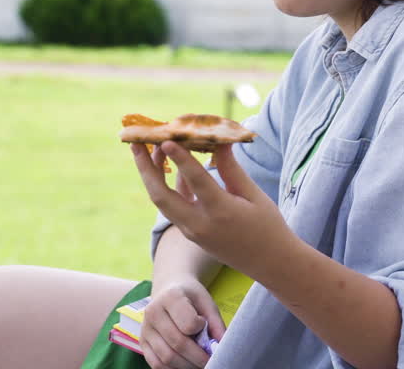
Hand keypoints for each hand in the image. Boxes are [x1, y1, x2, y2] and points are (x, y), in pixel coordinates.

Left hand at [131, 142, 294, 281]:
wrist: (268, 263)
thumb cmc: (267, 225)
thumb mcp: (253, 195)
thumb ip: (231, 169)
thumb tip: (218, 142)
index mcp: (221, 212)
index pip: (195, 181)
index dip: (180, 158)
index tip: (167, 139)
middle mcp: (199, 224)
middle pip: (161, 195)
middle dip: (145, 168)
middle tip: (135, 143)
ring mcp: (191, 231)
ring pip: (162, 202)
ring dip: (152, 176)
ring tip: (149, 150)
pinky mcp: (190, 234)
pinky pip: (173, 207)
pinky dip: (168, 186)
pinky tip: (170, 168)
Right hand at [140, 278, 221, 368]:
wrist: (169, 289)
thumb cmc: (190, 297)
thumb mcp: (206, 302)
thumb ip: (215, 323)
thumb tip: (223, 346)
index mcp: (171, 297)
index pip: (188, 323)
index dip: (201, 331)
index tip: (206, 329)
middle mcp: (153, 313)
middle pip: (177, 344)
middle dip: (198, 357)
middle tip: (211, 362)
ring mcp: (145, 329)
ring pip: (165, 358)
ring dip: (186, 366)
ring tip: (200, 364)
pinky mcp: (142, 342)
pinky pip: (156, 364)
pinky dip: (173, 368)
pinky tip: (185, 364)